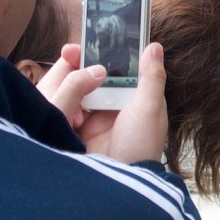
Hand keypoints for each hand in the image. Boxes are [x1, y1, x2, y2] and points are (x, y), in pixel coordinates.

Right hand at [38, 43, 168, 163]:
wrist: (120, 183)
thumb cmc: (142, 145)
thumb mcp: (150, 109)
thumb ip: (151, 77)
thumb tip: (155, 46)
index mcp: (132, 94)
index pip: (116, 65)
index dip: (102, 51)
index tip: (87, 37)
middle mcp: (112, 101)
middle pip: (91, 72)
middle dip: (80, 63)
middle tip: (71, 51)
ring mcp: (93, 114)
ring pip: (75, 87)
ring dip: (72, 85)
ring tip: (76, 94)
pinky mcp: (76, 127)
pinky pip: (65, 107)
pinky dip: (65, 106)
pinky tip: (72, 116)